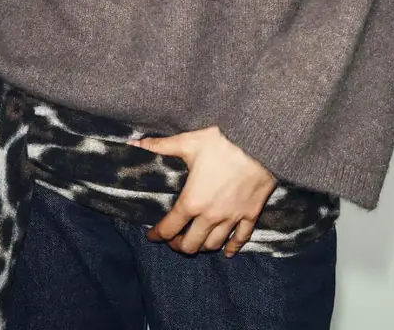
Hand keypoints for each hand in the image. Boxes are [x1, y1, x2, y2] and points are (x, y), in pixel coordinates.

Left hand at [126, 125, 277, 257]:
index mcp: (192, 201)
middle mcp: (210, 216)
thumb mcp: (188, 142)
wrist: (258, 142)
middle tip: (174, 239)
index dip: (158, 235)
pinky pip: (240, 239)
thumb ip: (161, 146)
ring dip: (201, 247)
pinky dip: (232, 248)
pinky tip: (227, 251)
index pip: (169, 228)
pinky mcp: (250, 214)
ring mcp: (232, 218)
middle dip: (178, 245)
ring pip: (213, 245)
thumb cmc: (222, 142)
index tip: (152, 235)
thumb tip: (135, 143)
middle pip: (190, 245)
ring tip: (196, 241)